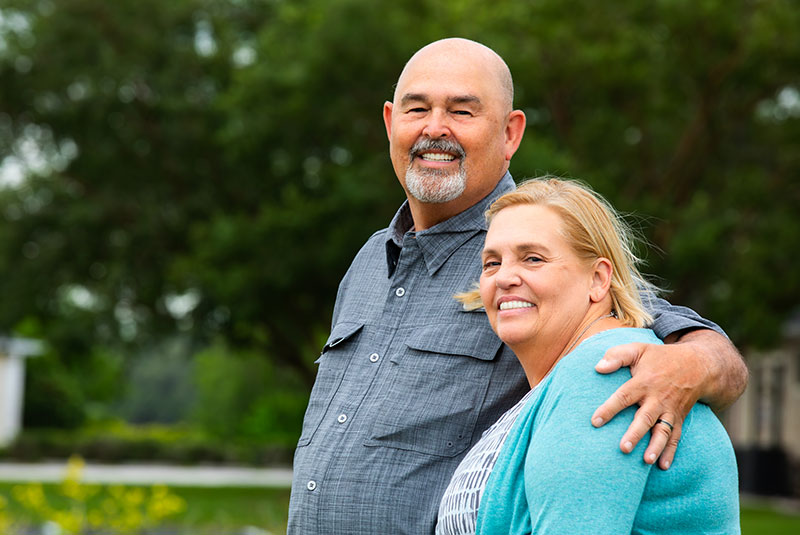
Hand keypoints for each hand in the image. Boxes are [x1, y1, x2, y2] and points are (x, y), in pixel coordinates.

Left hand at [590, 341, 704, 469]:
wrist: (697, 365)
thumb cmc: (660, 358)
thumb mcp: (638, 349)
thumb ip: (616, 356)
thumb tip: (597, 367)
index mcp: (644, 382)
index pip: (624, 396)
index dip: (609, 409)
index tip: (594, 421)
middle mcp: (657, 399)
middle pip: (645, 418)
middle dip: (635, 434)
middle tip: (623, 448)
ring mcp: (670, 411)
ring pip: (662, 431)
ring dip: (655, 447)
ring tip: (646, 461)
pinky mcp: (679, 419)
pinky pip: (676, 437)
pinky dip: (671, 452)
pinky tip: (663, 466)